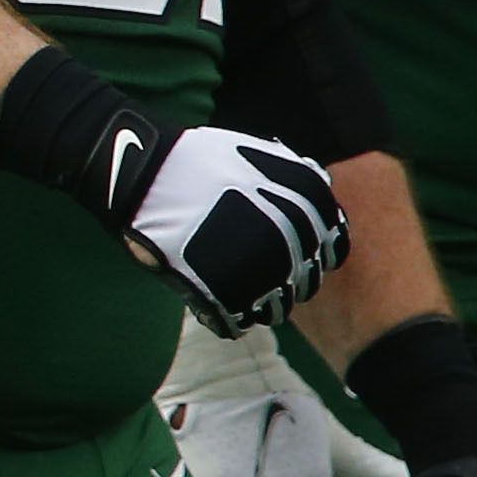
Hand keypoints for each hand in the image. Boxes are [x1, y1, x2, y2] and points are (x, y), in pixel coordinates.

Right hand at [106, 118, 346, 334]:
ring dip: (257, 303)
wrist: (143, 173)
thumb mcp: (262, 154)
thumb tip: (325, 189)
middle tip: (249, 269)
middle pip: (305, 283)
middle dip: (283, 281)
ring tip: (228, 287)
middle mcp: (297, 241)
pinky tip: (212, 301)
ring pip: (277, 309)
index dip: (309, 255)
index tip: (284, 252)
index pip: (332, 252)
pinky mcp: (226, 295)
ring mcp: (263, 270)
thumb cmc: (196, 162)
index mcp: (310, 207)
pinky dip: (228, 318)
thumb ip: (298, 177)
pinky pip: (237, 322)